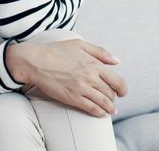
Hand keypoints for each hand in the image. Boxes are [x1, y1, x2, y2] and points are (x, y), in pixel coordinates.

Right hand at [6, 39, 126, 116]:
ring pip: (103, 102)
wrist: (35, 61)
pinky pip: (91, 108)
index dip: (122, 89)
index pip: (117, 80)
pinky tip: (101, 113)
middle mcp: (90, 77)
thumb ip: (101, 52)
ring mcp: (81, 88)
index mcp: (94, 64)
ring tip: (111, 110)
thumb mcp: (81, 45)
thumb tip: (117, 61)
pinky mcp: (72, 98)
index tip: (122, 92)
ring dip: (109, 108)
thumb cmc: (56, 51)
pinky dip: (99, 112)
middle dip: (114, 98)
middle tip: (113, 100)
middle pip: (111, 93)